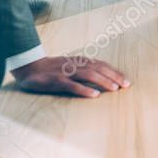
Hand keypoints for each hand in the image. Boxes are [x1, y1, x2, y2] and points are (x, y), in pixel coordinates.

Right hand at [11, 56, 129, 97]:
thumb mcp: (71, 66)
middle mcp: (76, 65)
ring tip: (114, 89)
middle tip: (126, 86)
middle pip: (99, 69)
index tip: (127, 81)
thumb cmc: (54, 68)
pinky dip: (84, 90)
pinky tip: (94, 95)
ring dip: (103, 81)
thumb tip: (104, 78)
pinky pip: (72, 85)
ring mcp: (66, 72)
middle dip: (114, 77)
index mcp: (81, 61)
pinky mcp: (56, 81)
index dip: (115, 72)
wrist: (31, 67)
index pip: (102, 65)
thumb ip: (85, 70)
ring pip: (88, 75)